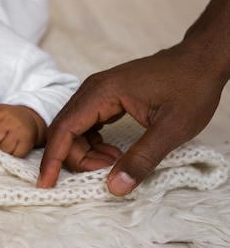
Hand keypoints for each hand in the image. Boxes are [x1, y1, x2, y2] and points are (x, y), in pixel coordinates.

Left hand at [0, 104, 46, 156]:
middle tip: (2, 138)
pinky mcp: (28, 141)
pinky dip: (15, 153)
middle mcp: (11, 120)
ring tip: (9, 141)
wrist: (31, 118)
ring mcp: (20, 131)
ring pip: (5, 149)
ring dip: (6, 148)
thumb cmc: (8, 119)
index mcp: (0, 112)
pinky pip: (16, 154)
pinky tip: (17, 145)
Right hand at [37, 42, 224, 195]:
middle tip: (102, 175)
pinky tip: (112, 153)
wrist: (201, 61)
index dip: (53, 158)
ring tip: (112, 164)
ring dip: (85, 151)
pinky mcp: (106, 96)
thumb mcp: (171, 129)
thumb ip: (142, 159)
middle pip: (65, 129)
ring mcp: (98, 91)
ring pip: (75, 127)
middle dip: (75, 158)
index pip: (64, 129)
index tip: (46, 183)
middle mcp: (92, 89)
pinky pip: (86, 123)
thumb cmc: (190, 88)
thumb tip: (115, 187)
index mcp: (101, 93)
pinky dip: (93, 142)